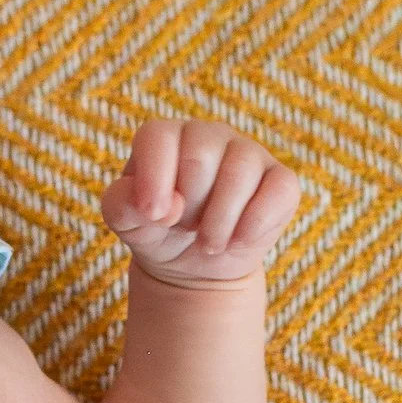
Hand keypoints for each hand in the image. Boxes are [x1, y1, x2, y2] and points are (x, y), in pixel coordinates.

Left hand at [101, 118, 301, 286]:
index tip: (153, 216)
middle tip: (186, 228)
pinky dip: (255, 224)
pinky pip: (279, 190)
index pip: (158, 137)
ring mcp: (248, 153)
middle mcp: (208, 135)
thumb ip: (121, 205)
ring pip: (239, 173)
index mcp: (166, 137)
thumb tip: (164, 207)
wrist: (194, 267)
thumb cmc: (157, 232)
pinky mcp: (280, 181)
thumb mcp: (126, 221)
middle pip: (200, 157)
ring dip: (219, 222)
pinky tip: (238, 241)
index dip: (154, 179)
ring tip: (209, 243)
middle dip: (189, 207)